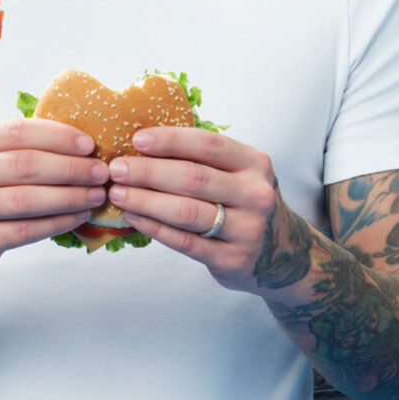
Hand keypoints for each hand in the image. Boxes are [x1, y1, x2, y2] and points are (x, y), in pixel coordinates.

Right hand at [0, 118, 109, 268]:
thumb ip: (23, 148)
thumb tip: (83, 144)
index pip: (20, 132)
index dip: (59, 136)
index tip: (90, 145)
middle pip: (26, 165)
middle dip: (71, 168)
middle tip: (101, 173)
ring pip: (27, 200)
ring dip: (68, 197)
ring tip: (95, 196)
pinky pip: (24, 231)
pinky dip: (57, 223)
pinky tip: (78, 217)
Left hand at [105, 126, 290, 294]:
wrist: (282, 253)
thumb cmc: (245, 203)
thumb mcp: (240, 174)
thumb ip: (204, 160)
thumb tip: (143, 144)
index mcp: (255, 164)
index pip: (208, 145)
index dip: (170, 140)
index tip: (137, 139)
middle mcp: (255, 194)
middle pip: (193, 178)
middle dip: (148, 172)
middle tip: (116, 168)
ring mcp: (247, 230)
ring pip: (187, 212)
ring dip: (146, 201)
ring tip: (118, 194)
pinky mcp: (233, 260)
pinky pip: (185, 242)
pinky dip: (155, 228)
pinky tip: (134, 218)